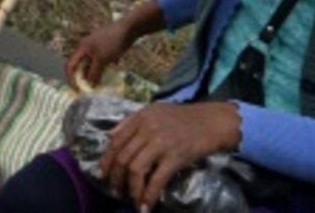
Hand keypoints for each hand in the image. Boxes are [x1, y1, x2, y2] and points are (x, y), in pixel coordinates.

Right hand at [66, 19, 134, 90]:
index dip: (71, 79)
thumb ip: (94, 73)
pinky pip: (102, 59)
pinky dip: (105, 65)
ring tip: (103, 80)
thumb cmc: (112, 42)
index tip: (77, 90)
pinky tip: (115, 64)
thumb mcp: (102, 60)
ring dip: (95, 72)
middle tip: (90, 87)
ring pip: (92, 62)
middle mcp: (86, 46)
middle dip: (84, 77)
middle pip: (81, 64)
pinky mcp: (106, 45)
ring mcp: (96, 45)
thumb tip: (90, 86)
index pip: (70, 65)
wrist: (128, 28)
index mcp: (82, 48)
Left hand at [99, 102, 241, 210]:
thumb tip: (109, 137)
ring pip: (136, 169)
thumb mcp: (154, 111)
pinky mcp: (176, 157)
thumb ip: (131, 122)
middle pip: (123, 157)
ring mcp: (162, 143)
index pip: (115, 140)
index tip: (102, 174)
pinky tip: (145, 206)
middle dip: (116, 177)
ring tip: (131, 199)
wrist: (212, 121)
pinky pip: (156, 180)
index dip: (106, 160)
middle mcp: (148, 128)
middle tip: (116, 189)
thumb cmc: (183, 117)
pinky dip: (148, 195)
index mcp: (141, 117)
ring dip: (130, 189)